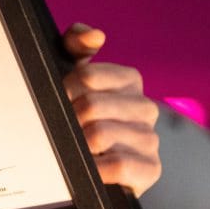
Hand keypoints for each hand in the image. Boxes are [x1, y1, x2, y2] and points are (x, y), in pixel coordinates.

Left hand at [60, 24, 160, 194]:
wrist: (81, 173)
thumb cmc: (75, 122)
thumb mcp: (70, 82)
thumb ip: (75, 47)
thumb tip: (95, 34)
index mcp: (128, 81)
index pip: (88, 75)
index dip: (64, 90)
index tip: (59, 102)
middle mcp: (145, 107)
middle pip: (90, 106)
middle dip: (67, 122)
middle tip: (62, 132)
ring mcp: (150, 139)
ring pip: (99, 135)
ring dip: (78, 148)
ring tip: (76, 151)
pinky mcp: (150, 169)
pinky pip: (117, 165)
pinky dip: (95, 170)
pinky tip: (89, 170)